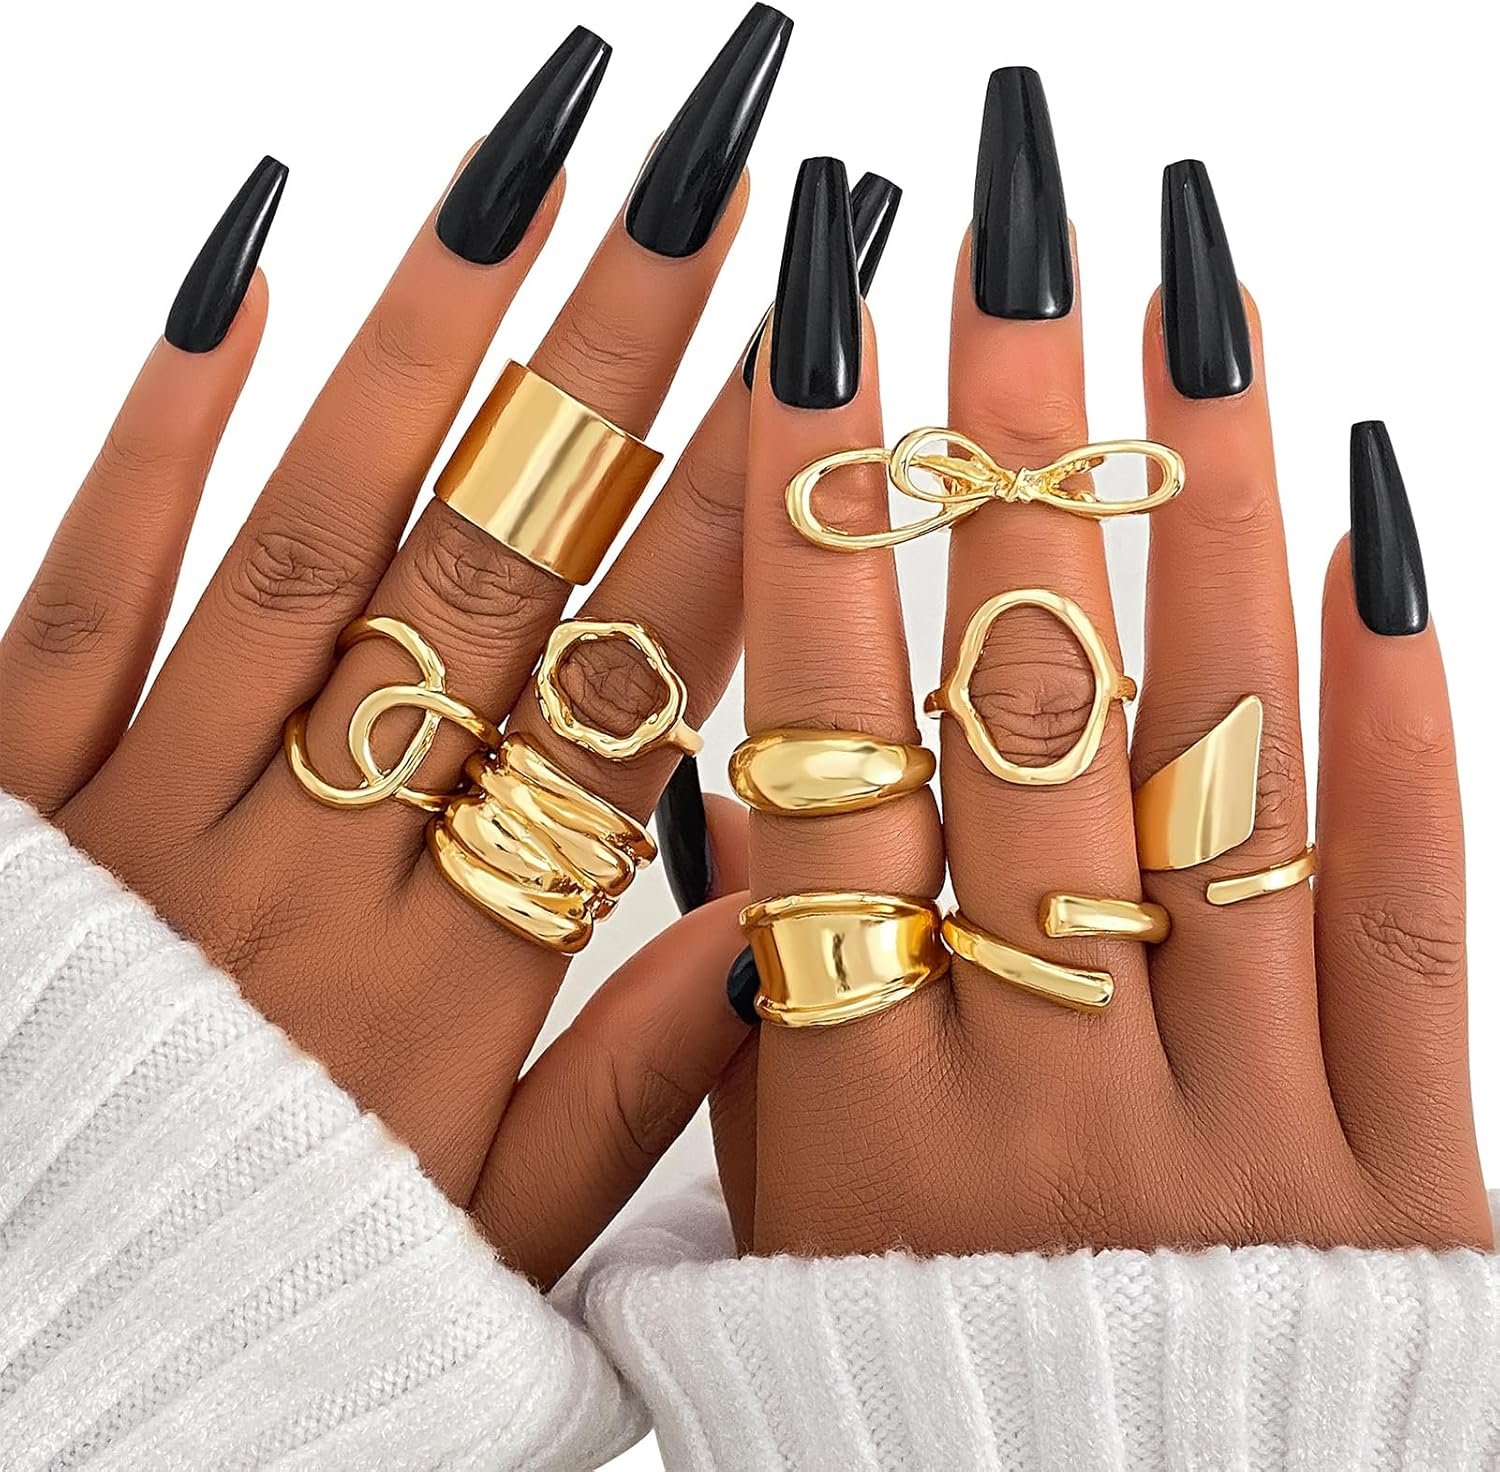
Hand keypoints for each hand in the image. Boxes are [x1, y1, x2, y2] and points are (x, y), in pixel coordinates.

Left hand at [0, 11, 794, 1286]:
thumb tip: (778, 937)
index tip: (815, 375)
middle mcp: (319, 860)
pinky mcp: (12, 795)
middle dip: (622, 364)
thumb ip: (639, 1091)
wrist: (31, 1363)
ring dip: (429, 348)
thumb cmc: (273, 1289)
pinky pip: (85, 587)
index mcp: (455, 976)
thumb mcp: (495, 1242)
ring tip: (528, 176)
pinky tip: (230, 281)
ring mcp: (154, 809)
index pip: (635, 703)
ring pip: (319, 541)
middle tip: (715, 191)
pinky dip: (157, 431)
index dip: (738, 524)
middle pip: (504, 572)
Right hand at [717, 96, 1489, 1259]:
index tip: (821, 326)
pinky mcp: (1407, 1159)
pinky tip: (1381, 529)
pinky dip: (1397, 710)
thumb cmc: (914, 1420)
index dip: (818, 522)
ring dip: (1205, 512)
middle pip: (1025, 700)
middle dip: (1009, 439)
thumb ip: (739, 1029)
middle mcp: (1052, 1081)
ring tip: (1196, 313)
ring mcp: (1245, 1113)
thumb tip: (718, 797)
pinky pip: (1405, 901)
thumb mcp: (767, 1244)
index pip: (827, 748)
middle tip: (1013, 227)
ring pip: (1220, 760)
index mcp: (863, 1109)